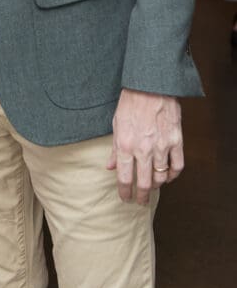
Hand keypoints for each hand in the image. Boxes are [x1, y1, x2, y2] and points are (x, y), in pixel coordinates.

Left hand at [107, 88, 182, 204]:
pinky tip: (168, 176)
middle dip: (142, 197)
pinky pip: (177, 166)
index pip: (125, 178)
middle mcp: (144, 149)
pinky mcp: (176, 141)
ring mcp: (162, 146)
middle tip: (141, 201)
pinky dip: (173, 175)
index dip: (125, 192)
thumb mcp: (116, 124)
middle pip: (145, 184)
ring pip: (161, 177)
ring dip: (157, 186)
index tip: (125, 198)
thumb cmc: (131, 102)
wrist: (150, 85)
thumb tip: (110, 167)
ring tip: (153, 187)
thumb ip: (115, 148)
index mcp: (126, 145)